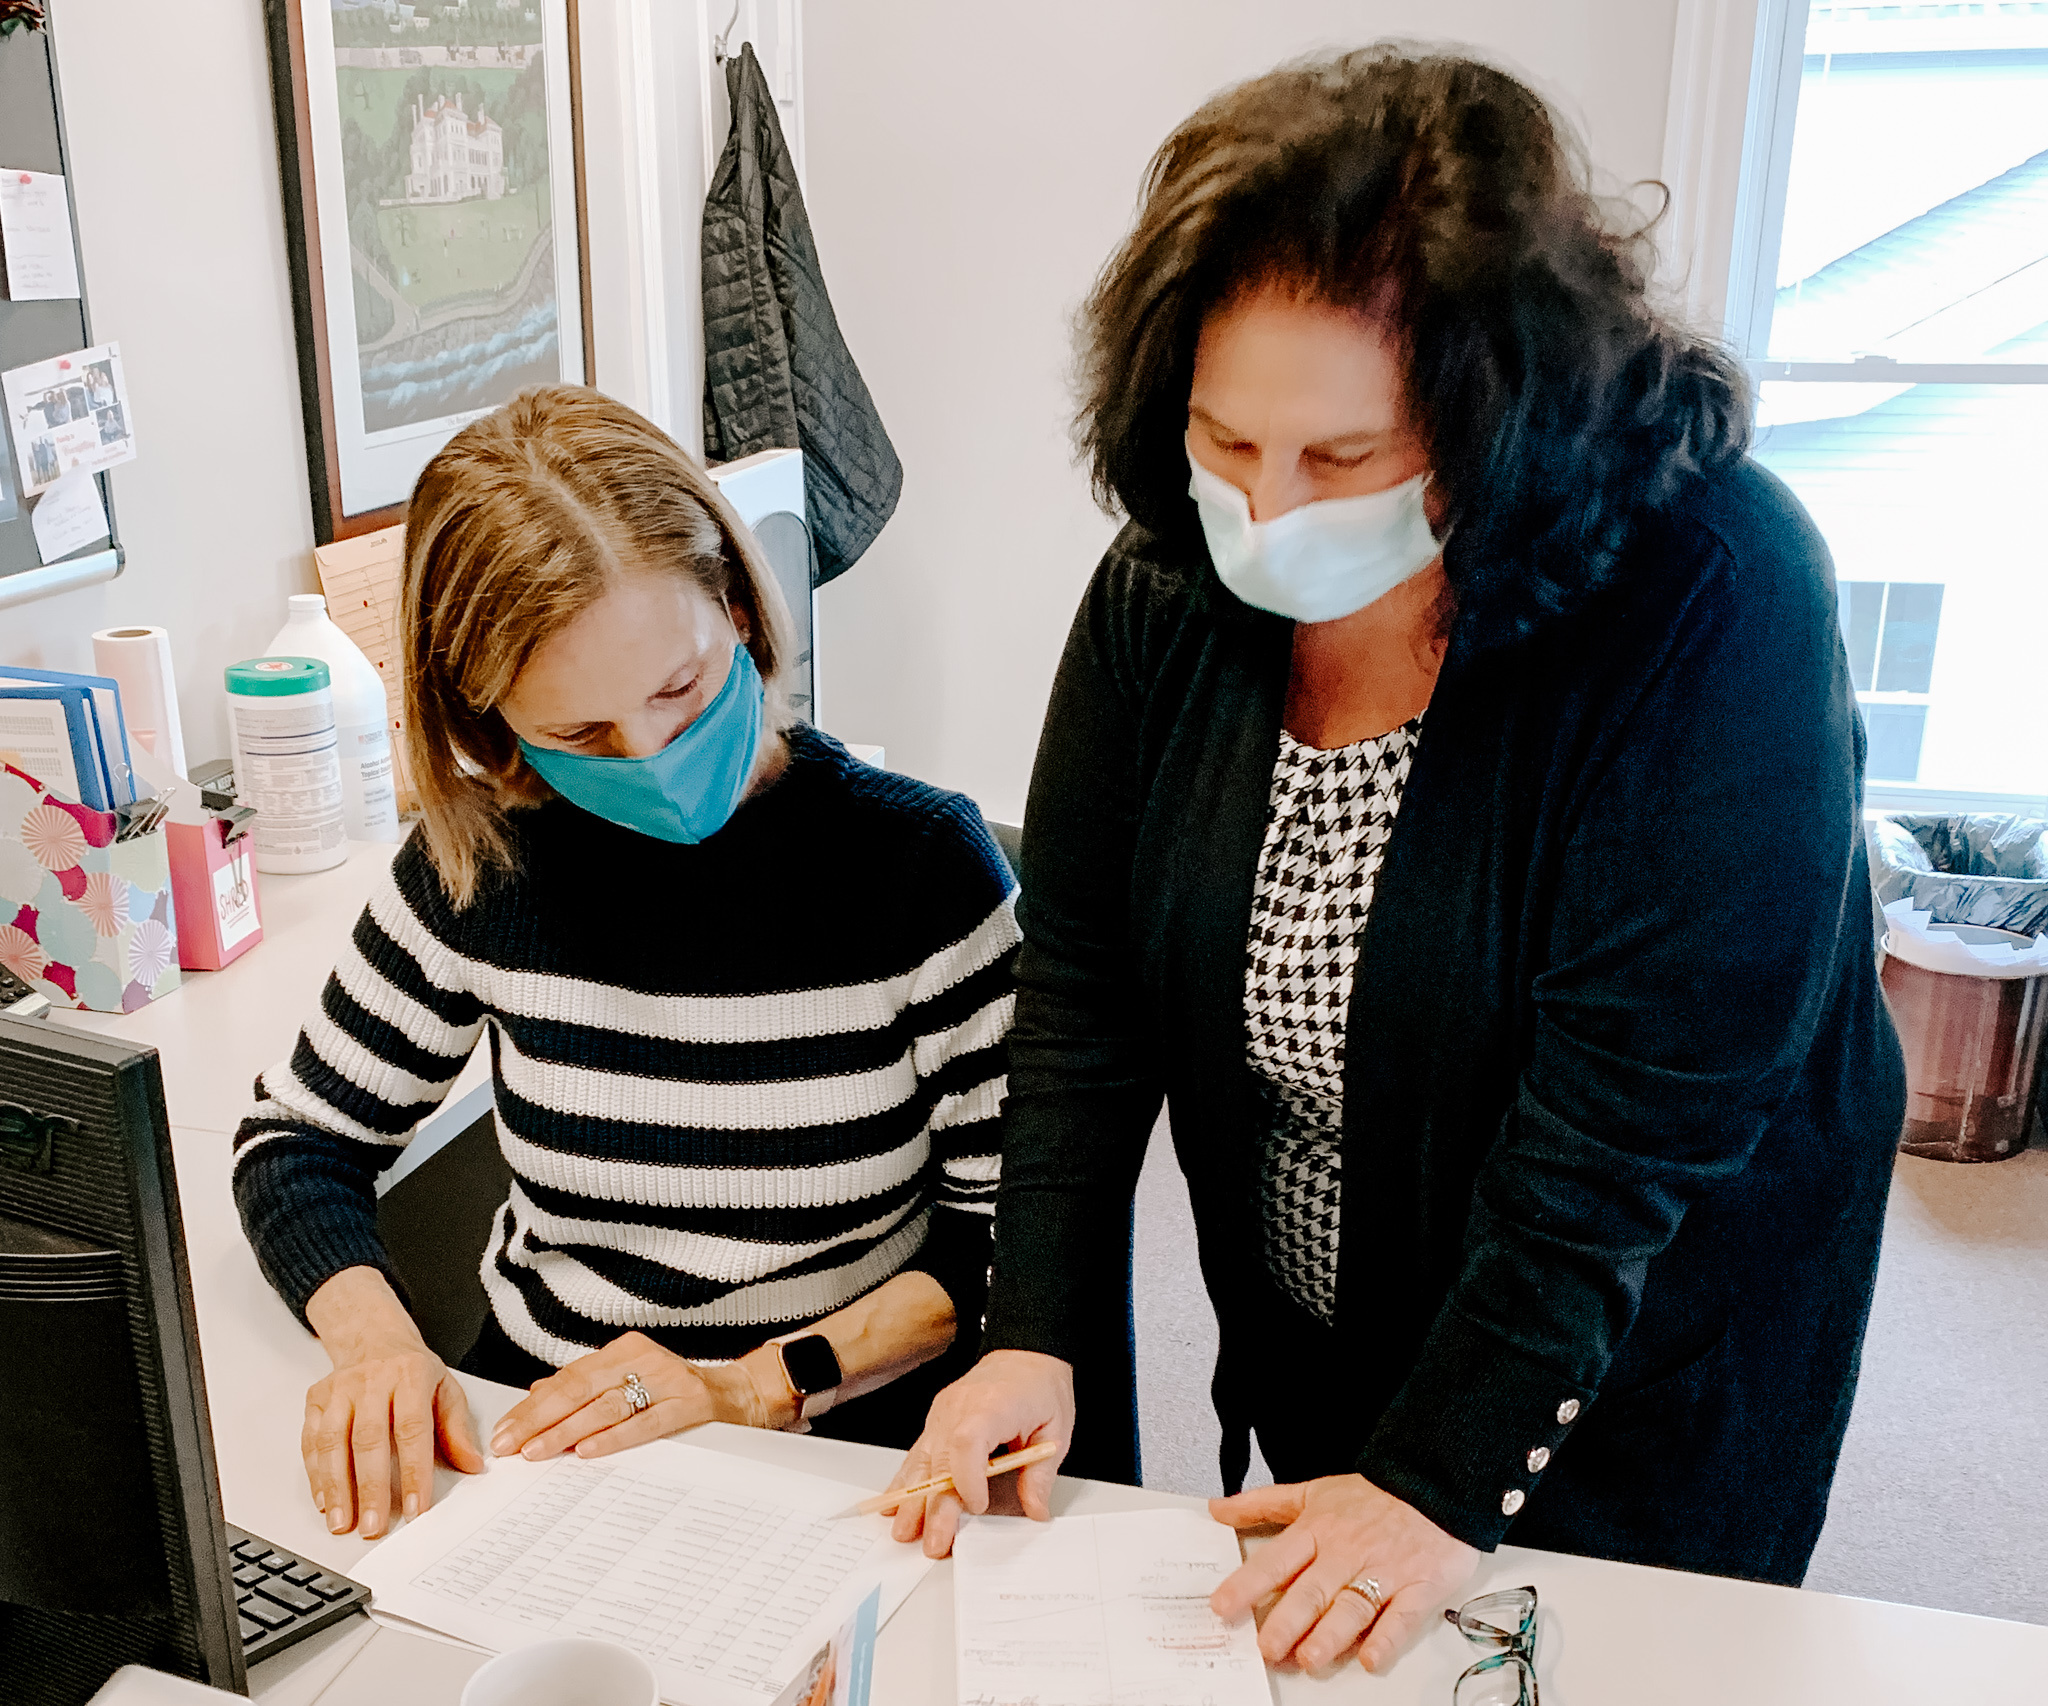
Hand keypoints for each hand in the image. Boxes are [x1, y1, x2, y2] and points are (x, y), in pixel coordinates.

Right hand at [302, 1270, 483, 1536]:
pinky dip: (316, 1474)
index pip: (413, 1429)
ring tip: (343, 1523)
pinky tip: (324, 1501)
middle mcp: (372, 1380)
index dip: (413, 1472)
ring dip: (336, 1487)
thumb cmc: (412, 1371)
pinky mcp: (316, 1399)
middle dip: (370, 1488)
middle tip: (374, 1525)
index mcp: (411, 1375)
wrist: (374, 1338)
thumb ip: (457, 1429)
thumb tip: (473, 1464)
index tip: (415, 1508)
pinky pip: (311, 1441)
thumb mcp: (445, 1389)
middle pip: (369, 1439)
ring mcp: (340, 1389)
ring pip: (333, 1442)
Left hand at [489, 1330, 785, 1460]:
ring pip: (606, 1405)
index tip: (504, 1431)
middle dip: (538, 1420)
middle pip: (579, 1389)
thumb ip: (587, 1387)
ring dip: (566, 1430)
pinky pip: (645, 1422)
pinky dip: (613, 1437)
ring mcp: (667, 1379)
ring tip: (538, 1451)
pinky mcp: (689, 1404)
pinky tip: (587, 1450)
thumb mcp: (629, 1382)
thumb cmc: (677, 1394)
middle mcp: (643, 1358)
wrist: (739, 1395)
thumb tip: (536, 1396)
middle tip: (510, 1445)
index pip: (567, 1379)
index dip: (532, 1406)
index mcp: (623, 1351)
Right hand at [886, 1350, 1072, 1556]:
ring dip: (912, 1500)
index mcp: (992, 1405)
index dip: (967, 1478)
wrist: (1025, 1354)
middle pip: (940, 1460)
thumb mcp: (1055, 1429)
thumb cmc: (1040, 1387)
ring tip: (905, 1533)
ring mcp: (942, 1414)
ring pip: (922, 1460)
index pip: (967, 1440)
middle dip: (934, 1506)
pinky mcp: (936, 1421)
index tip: (977, 1506)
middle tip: (935, 1543)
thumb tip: (1035, 1510)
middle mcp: (959, 1408)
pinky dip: (905, 1480)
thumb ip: (1040, 1473)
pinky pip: (918, 1453)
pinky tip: (893, 1503)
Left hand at [1209, 1475, 1478, 1674]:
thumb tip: (1216, 1509)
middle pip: (1312, 1590)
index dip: (1248, 1583)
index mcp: (1318, 1530)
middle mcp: (1347, 1553)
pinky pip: (1402, 1616)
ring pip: (1353, 1606)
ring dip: (1331, 1634)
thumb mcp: (1312, 1492)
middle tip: (1267, 1647)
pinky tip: (1371, 1658)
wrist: (1434, 1484)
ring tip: (1310, 1657)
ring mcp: (1384, 1571)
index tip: (1223, 1606)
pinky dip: (1387, 1638)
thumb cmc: (1372, 1497)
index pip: (1276, 1559)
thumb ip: (1263, 1504)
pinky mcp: (1419, 1587)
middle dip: (1288, 1620)